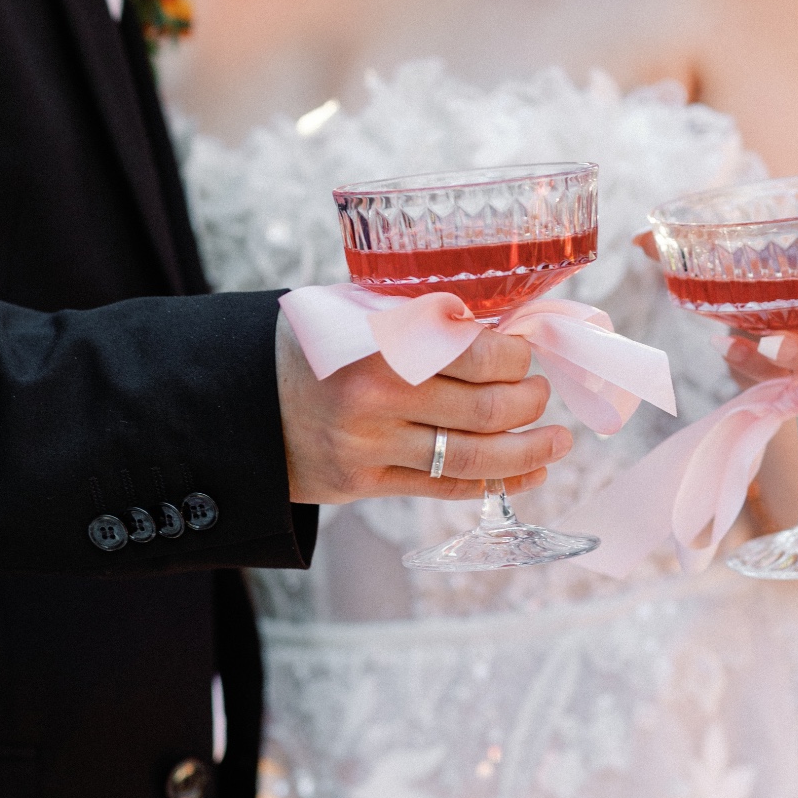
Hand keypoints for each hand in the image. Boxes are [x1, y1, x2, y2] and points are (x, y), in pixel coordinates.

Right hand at [275, 313, 572, 504]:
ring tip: (558, 442)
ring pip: (472, 457)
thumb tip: (507, 324)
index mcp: (380, 341)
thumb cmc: (314, 344)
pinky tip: (527, 473)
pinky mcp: (362, 483)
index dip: (517, 357)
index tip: (526, 353)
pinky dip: (495, 483)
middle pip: (484, 411)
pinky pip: (444, 488)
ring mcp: (368, 445)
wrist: (239, 397)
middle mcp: (375, 396)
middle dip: (530, 403)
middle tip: (542, 394)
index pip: (476, 354)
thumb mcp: (359, 310)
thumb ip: (422, 316)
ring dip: (528, 451)